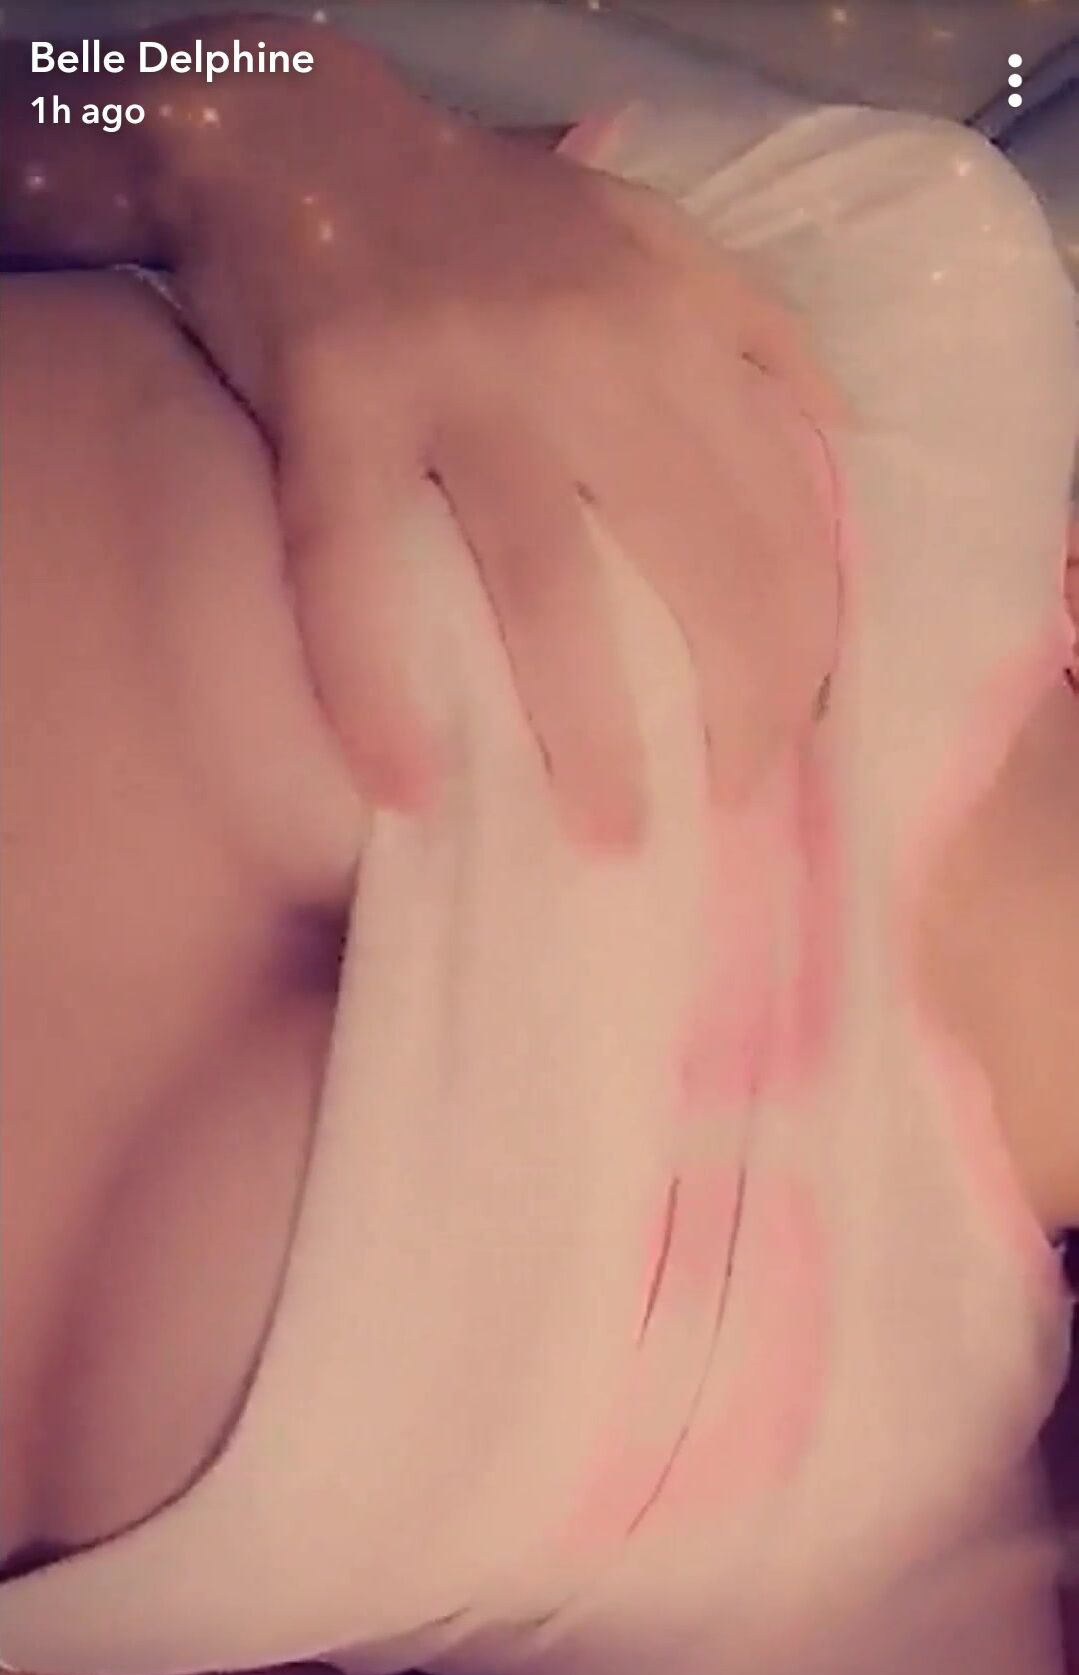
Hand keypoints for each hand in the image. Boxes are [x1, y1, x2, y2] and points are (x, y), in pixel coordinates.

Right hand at [152, 18, 843, 849]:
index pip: (780, 517)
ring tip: (611, 839)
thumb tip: (836, 438)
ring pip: (548, 590)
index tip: (782, 734)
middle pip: (702, 568)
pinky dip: (376, 690)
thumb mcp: (650, 234)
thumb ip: (751, 329)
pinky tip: (403, 787)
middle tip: (715, 806)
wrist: (295, 131)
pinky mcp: (333, 405)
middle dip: (735, 710)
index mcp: (673, 324)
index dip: (801, 647)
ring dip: (590, 738)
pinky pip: (355, 574)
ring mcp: (457, 380)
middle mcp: (587, 352)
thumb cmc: (483, 217)